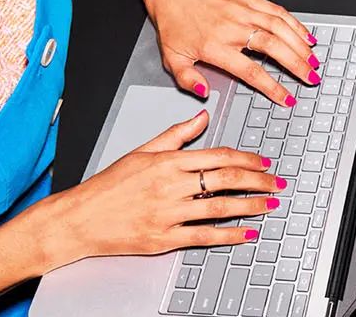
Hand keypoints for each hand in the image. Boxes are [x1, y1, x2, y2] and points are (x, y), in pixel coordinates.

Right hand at [34, 111, 281, 269]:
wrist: (78, 219)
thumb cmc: (108, 186)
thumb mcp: (142, 151)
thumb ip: (176, 134)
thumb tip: (203, 116)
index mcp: (167, 162)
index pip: (219, 156)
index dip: (247, 159)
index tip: (263, 162)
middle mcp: (170, 186)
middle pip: (226, 179)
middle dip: (258, 181)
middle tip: (277, 182)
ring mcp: (168, 214)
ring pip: (220, 207)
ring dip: (251, 206)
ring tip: (270, 205)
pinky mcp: (163, 239)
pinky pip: (204, 236)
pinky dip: (229, 234)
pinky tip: (246, 232)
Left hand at [141, 0, 317, 105]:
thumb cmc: (174, 24)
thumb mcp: (172, 58)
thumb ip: (188, 80)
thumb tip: (205, 94)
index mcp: (215, 46)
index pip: (250, 71)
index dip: (272, 87)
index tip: (287, 97)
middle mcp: (233, 27)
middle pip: (273, 47)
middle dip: (297, 64)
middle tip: (311, 77)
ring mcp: (243, 10)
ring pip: (280, 28)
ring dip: (300, 45)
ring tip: (314, 60)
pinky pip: (277, 11)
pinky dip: (295, 24)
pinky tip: (305, 36)